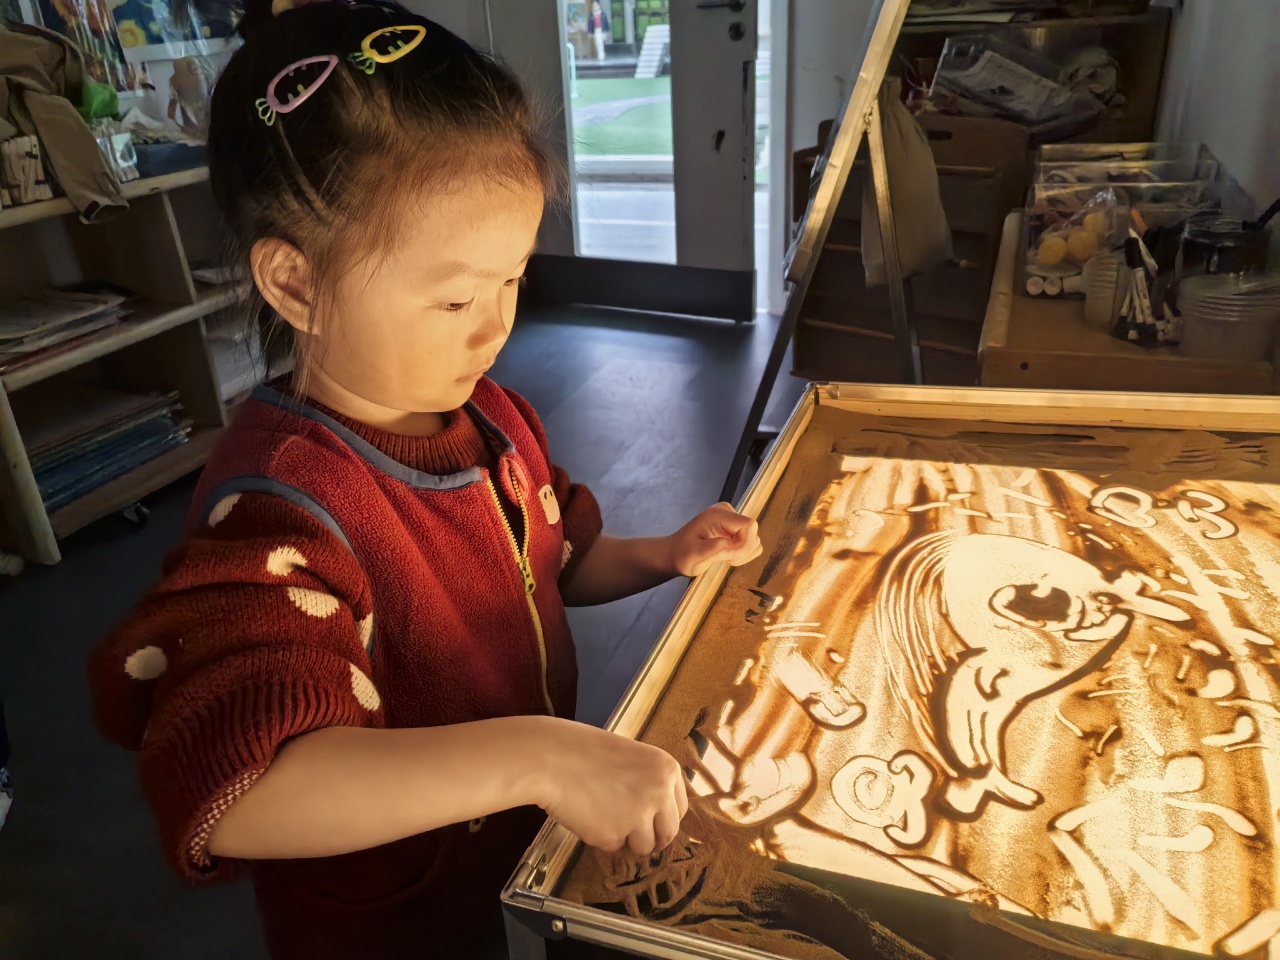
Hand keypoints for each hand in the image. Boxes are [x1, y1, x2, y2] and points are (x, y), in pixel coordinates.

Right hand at [535, 719, 687, 855]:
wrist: (553, 758)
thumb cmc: (585, 752)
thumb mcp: (630, 758)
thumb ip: (648, 782)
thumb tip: (657, 814)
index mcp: (667, 770)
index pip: (680, 808)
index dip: (665, 816)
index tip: (655, 821)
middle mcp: (660, 795)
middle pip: (669, 832)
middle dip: (653, 837)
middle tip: (634, 834)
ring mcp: (638, 818)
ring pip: (643, 846)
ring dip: (627, 839)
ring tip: (602, 813)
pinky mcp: (614, 836)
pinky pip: (614, 846)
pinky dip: (601, 837)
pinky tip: (587, 815)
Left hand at [669, 502, 761, 577]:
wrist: (675, 554)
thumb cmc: (681, 555)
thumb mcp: (694, 555)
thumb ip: (714, 549)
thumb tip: (733, 544)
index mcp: (717, 515)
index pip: (749, 525)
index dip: (745, 544)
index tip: (731, 556)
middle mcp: (727, 512)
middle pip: (752, 532)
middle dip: (743, 551)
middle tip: (726, 560)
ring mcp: (731, 520)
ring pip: (753, 538)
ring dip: (743, 554)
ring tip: (725, 559)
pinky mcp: (734, 528)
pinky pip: (750, 541)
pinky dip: (743, 553)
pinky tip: (728, 556)